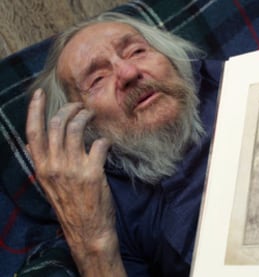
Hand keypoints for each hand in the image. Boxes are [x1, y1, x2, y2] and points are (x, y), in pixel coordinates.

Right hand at [26, 89, 124, 275]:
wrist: (87, 231)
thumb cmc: (70, 207)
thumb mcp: (49, 185)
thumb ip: (44, 163)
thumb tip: (35, 143)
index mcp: (42, 167)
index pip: (33, 132)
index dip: (35, 109)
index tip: (40, 94)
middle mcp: (54, 165)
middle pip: (56, 125)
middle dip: (69, 109)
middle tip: (80, 106)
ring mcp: (73, 168)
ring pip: (76, 129)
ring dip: (85, 117)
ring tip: (92, 115)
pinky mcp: (92, 173)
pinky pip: (98, 144)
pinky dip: (104, 139)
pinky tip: (106, 141)